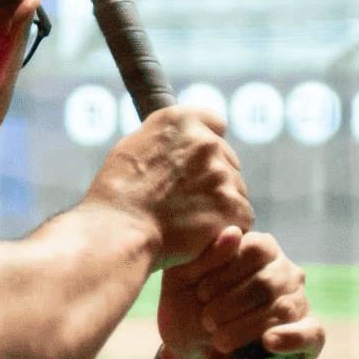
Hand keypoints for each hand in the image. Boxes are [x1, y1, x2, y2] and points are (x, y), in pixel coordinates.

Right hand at [86, 108, 252, 269]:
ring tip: (187, 223)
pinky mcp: (234, 207)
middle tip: (184, 203)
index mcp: (180, 122)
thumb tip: (179, 143)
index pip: (214, 123)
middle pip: (227, 160)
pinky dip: (226, 228)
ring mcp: (222, 175)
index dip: (206, 145)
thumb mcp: (132, 148)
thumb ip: (163, 140)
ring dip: (220, 205)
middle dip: (212, 179)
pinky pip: (241, 217)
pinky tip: (200, 236)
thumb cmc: (116, 197)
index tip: (197, 163)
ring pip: (235, 190)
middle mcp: (206, 142)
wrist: (118, 234)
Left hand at [155, 228, 324, 358]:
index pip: (256, 248)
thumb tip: (234, 232)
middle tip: (207, 320)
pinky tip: (267, 342)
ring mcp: (299, 305)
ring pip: (283, 308)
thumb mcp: (182, 284)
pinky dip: (291, 338)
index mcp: (259, 250)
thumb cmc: (187, 315)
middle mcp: (285, 273)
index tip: (200, 293)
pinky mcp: (308, 340)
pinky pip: (312, 333)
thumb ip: (204, 257)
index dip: (226, 271)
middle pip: (268, 280)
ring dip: (245, 327)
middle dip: (231, 303)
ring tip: (219, 339)